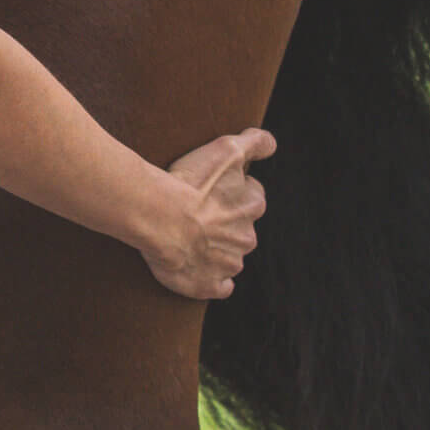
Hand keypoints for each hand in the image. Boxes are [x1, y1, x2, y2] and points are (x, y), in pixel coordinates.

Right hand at [144, 128, 275, 299]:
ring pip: (231, 256)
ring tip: (191, 237)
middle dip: (225, 222)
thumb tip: (271, 144)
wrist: (159, 216)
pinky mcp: (210, 285)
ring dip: (217, 249)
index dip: (233, 191)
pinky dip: (213, 280)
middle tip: (199, 212)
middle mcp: (246, 237)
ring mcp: (229, 264)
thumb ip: (256, 143)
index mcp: (252, 206)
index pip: (252, 196)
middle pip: (241, 228)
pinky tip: (199, 268)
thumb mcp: (226, 149)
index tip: (213, 189)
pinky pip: (220, 287)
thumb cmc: (189, 182)